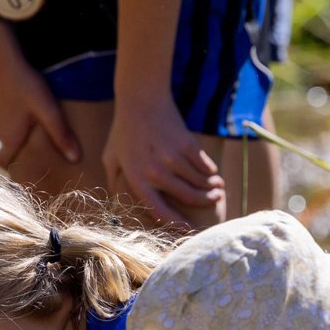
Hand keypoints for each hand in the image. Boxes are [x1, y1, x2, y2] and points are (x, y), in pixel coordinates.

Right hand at [0, 32, 80, 168]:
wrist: (3, 59)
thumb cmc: (27, 86)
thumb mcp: (49, 111)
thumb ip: (62, 136)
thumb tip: (76, 159)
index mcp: (10, 138)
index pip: (4, 163)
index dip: (13, 168)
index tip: (25, 167)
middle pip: (8, 145)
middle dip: (20, 145)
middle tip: (37, 140)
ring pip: (4, 129)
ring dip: (14, 128)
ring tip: (31, 120)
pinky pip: (0, 114)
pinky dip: (9, 113)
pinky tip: (21, 102)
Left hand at [102, 93, 223, 229]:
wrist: (141, 99)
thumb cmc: (123, 131)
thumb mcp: (111, 158)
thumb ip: (115, 182)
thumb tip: (116, 205)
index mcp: (137, 179)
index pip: (159, 211)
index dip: (176, 223)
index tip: (189, 230)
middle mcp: (156, 172)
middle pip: (188, 197)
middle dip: (205, 202)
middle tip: (214, 201)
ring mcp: (173, 157)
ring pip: (200, 182)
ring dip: (212, 188)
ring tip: (218, 188)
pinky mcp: (187, 144)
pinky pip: (204, 165)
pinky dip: (210, 171)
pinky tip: (212, 173)